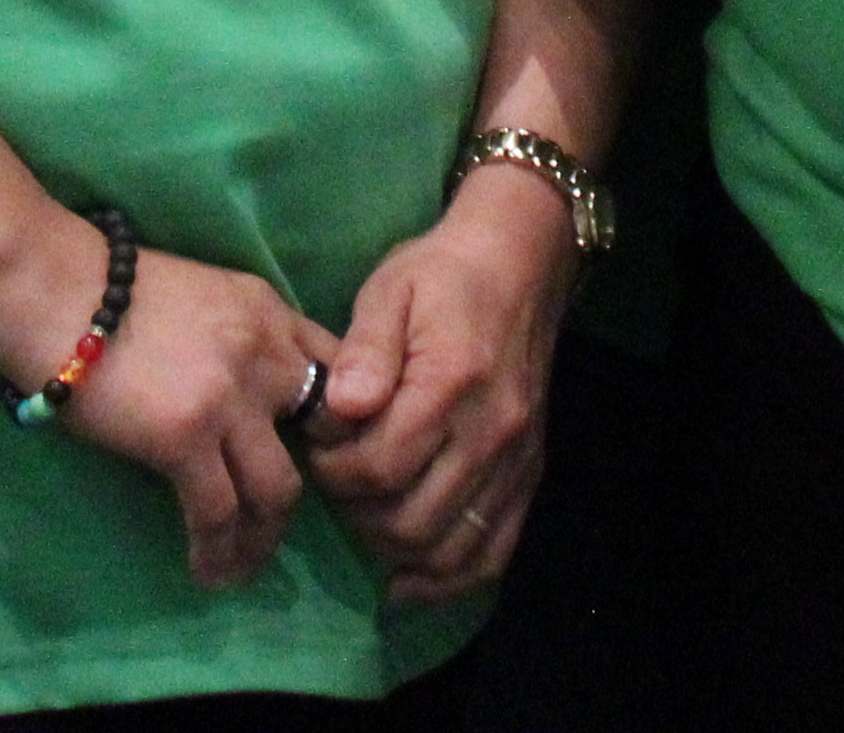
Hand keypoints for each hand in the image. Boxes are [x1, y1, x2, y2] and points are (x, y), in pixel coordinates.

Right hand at [0, 218, 333, 592]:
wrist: (51, 288)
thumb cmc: (107, 291)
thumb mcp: (203, 297)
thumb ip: (239, 341)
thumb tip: (246, 402)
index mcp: (270, 312)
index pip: (340, 373)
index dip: (336, 427)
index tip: (314, 462)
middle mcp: (266, 353)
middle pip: (323, 438)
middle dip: (314, 488)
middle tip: (278, 520)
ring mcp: (229, 396)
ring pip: (278, 490)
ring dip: (263, 538)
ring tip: (241, 564)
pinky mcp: (185, 437)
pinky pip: (218, 513)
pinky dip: (217, 551)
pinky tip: (206, 570)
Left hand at [300, 161, 576, 602]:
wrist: (520, 263)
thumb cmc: (442, 274)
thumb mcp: (389, 290)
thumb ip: (363, 351)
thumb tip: (339, 408)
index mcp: (452, 383)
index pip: (380, 467)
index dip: (332, 469)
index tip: (315, 444)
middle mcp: (492, 432)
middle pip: (410, 519)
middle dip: (355, 512)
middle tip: (333, 479)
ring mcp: (516, 461)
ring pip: (448, 549)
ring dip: (392, 548)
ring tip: (364, 513)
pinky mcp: (528, 477)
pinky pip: (493, 553)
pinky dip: (448, 579)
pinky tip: (408, 580)